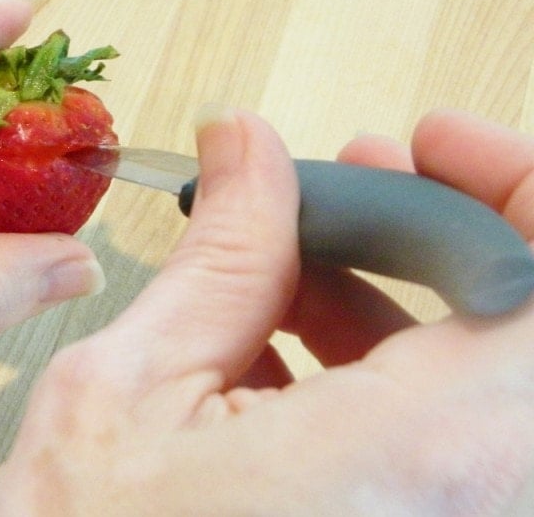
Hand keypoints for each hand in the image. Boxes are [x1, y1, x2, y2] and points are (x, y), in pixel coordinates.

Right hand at [0, 108, 533, 514]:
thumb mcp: (128, 391)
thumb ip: (219, 256)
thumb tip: (247, 145)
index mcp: (424, 458)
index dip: (514, 188)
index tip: (428, 142)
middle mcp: (474, 505)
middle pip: (519, 325)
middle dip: (439, 228)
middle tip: (346, 181)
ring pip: (479, 375)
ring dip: (400, 293)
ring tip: (283, 257)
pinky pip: (443, 433)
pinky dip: (383, 365)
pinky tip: (281, 337)